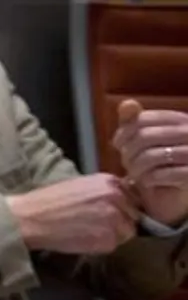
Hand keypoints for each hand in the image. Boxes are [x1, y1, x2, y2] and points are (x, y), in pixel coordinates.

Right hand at [6, 173, 139, 255]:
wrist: (30, 218)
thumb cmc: (49, 201)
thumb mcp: (80, 185)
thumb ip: (104, 191)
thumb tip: (122, 203)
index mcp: (110, 181)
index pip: (133, 198)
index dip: (122, 207)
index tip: (108, 213)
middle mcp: (117, 198)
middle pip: (133, 215)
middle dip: (120, 221)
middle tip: (94, 224)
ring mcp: (115, 219)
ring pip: (127, 232)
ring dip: (112, 235)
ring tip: (87, 232)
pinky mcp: (109, 239)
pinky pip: (114, 245)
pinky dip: (102, 245)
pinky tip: (83, 239)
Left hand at [111, 100, 187, 227]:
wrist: (175, 196)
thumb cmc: (157, 164)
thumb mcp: (143, 140)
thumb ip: (134, 121)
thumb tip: (128, 103)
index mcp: (180, 121)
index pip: (143, 119)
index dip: (124, 132)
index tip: (117, 145)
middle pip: (145, 137)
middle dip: (129, 152)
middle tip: (126, 163)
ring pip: (152, 156)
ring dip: (136, 167)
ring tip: (134, 174)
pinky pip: (163, 174)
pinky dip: (148, 179)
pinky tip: (147, 182)